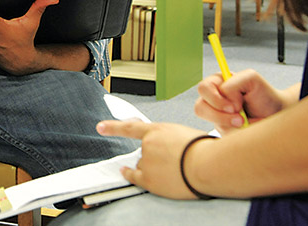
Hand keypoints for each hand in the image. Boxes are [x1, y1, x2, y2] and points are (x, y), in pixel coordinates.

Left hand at [96, 119, 213, 199]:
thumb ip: (168, 137)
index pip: (131, 127)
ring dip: (154, 169)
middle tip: (175, 160)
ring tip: (175, 170)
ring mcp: (146, 162)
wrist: (207, 164)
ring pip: (144, 166)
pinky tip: (126, 173)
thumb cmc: (204, 150)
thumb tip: (165, 145)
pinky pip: (135, 177)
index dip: (114, 127)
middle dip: (155, 157)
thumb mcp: (184, 133)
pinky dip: (130, 175)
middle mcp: (148, 145)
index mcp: (158, 130)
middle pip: (143, 153)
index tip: (100, 127)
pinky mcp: (148, 179)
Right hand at [194, 69, 285, 133]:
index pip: (203, 88)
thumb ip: (234, 84)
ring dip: (226, 124)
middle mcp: (212, 99)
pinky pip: (218, 134)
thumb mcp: (251, 79)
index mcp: (217, 83)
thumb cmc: (263, 95)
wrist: (276, 114)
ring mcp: (215, 116)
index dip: (216, 99)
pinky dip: (233, 134)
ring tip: (243, 123)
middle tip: (240, 118)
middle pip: (200, 107)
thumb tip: (226, 105)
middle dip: (220, 115)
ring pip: (209, 124)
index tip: (235, 107)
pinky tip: (243, 129)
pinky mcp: (221, 130)